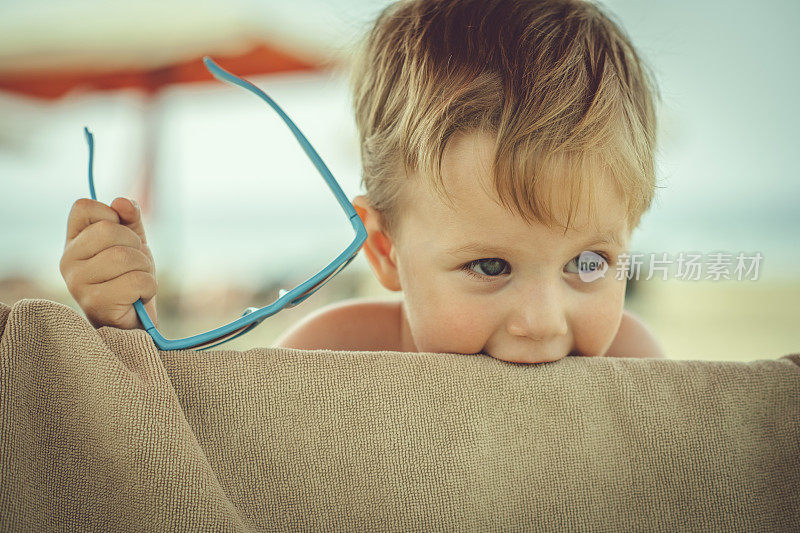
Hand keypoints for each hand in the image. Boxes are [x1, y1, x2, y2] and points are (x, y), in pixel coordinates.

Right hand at [60, 197, 158, 329]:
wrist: (136, 320)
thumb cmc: (131, 278)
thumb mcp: (134, 241)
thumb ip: (129, 218)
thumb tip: (122, 201)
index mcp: (73, 241)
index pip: (83, 207)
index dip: (111, 214)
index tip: (120, 235)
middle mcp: (67, 260)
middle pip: (108, 230)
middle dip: (135, 246)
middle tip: (135, 265)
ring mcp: (77, 283)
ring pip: (124, 256)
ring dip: (144, 269)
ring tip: (136, 282)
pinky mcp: (95, 303)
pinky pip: (136, 280)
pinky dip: (149, 287)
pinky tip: (138, 297)